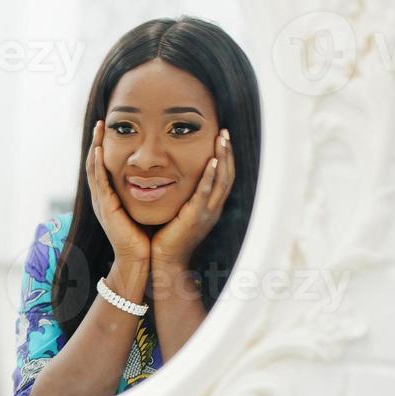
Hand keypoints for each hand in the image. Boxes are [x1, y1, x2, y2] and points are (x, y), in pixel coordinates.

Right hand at [87, 120, 149, 265]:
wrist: (139, 260)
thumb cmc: (144, 238)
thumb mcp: (142, 210)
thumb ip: (144, 194)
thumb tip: (158, 179)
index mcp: (110, 199)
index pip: (103, 168)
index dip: (104, 148)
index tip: (108, 131)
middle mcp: (102, 199)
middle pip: (94, 164)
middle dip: (96, 142)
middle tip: (99, 123)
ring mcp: (101, 203)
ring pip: (93, 169)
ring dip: (94, 147)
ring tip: (97, 130)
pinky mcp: (105, 209)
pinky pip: (99, 182)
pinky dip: (97, 166)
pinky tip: (98, 151)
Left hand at [151, 128, 234, 270]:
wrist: (166, 263)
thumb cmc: (167, 238)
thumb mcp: (179, 213)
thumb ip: (182, 197)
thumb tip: (174, 177)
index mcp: (209, 207)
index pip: (223, 178)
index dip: (225, 158)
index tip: (222, 139)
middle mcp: (213, 209)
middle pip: (227, 175)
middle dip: (227, 153)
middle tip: (225, 132)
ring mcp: (207, 214)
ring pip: (222, 181)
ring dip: (223, 158)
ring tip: (222, 139)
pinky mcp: (195, 218)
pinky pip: (205, 193)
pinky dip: (210, 177)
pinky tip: (212, 162)